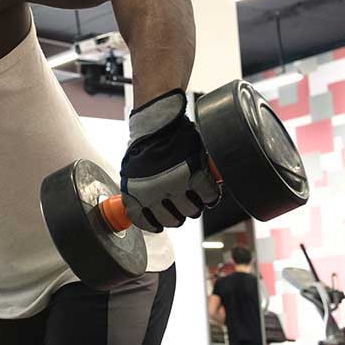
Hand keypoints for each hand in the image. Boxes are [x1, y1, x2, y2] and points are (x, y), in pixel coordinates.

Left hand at [119, 90, 220, 231]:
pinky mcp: (195, 175)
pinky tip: (208, 191)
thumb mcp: (133, 172)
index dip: (155, 223)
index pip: (144, 221)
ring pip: (192, 211)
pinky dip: (211, 196)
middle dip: (179, 214)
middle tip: (183, 204)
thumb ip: (138, 191)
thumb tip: (144, 207)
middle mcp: (153, 193)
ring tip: (196, 196)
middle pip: (172, 220)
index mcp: (135, 194)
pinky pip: (208, 196)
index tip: (160, 223)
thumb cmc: (146, 143)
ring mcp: (175, 185)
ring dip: (196, 206)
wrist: (158, 121)